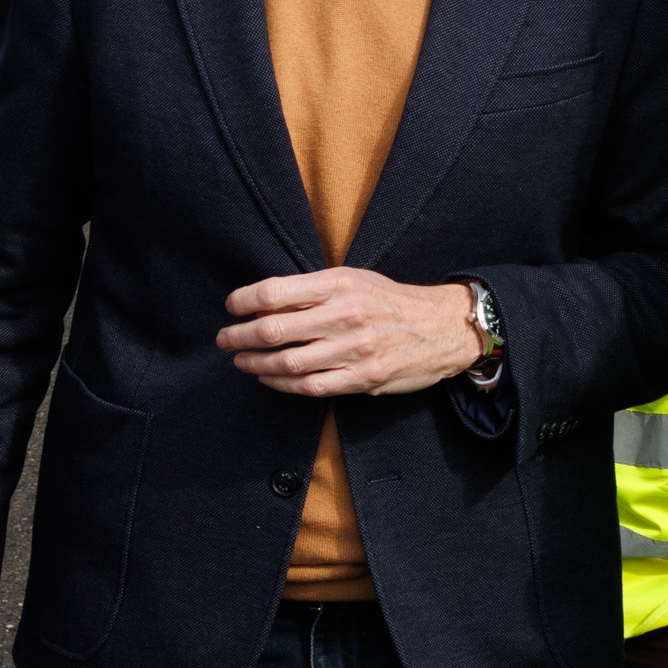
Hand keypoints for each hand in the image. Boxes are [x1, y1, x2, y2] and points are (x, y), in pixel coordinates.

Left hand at [217, 270, 483, 396]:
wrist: (442, 327)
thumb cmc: (391, 301)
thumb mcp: (355, 280)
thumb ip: (313, 290)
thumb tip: (264, 302)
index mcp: (340, 284)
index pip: (275, 291)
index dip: (244, 300)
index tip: (231, 307)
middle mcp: (345, 315)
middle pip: (273, 329)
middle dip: (239, 336)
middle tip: (225, 339)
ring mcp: (354, 350)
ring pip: (287, 363)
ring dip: (256, 364)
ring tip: (242, 361)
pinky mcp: (363, 378)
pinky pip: (310, 386)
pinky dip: (282, 385)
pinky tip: (269, 380)